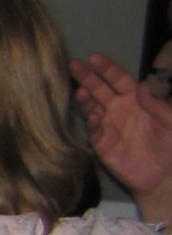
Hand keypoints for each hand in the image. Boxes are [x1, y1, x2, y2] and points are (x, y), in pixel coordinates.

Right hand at [72, 53, 171, 223]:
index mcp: (136, 100)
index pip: (119, 80)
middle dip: (87, 77)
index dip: (107, 69)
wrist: (165, 176)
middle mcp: (119, 110)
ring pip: (92, 108)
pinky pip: (94, 131)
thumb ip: (158, 105)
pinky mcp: (102, 144)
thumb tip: (141, 88)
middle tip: (73, 65)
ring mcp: (109, 126)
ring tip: (81, 91)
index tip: (94, 58)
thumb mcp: (171, 122)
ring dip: (86, 99)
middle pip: (100, 89)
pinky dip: (92, 122)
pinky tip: (93, 115)